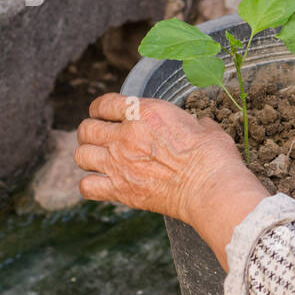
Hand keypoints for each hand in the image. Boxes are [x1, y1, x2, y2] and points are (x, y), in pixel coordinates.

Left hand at [74, 93, 257, 228]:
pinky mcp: (120, 190)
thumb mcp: (206, 127)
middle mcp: (125, 135)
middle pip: (86, 129)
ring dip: (88, 156)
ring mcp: (119, 163)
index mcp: (144, 113)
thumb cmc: (214, 156)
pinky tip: (101, 184)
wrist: (211, 188)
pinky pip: (87, 186)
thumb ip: (192, 123)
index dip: (100, 109)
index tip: (103, 114)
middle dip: (91, 132)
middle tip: (101, 139)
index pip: (104, 103)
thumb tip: (198, 125)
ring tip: (99, 160)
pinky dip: (90, 185)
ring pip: (81, 155)